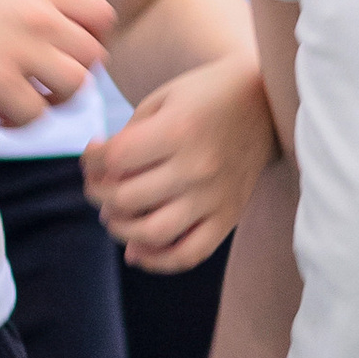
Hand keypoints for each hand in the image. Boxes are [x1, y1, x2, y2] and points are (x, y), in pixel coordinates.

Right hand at [0, 0, 115, 127]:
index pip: (102, 15)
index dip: (92, 39)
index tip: (66, 53)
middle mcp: (38, 14)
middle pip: (94, 56)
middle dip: (75, 76)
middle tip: (45, 85)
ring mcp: (19, 48)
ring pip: (74, 88)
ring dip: (53, 102)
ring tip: (24, 102)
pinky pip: (35, 114)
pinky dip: (20, 121)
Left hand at [85, 56, 274, 271]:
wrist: (268, 100)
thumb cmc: (205, 96)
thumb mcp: (162, 100)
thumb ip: (127, 140)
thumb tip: (103, 193)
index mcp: (178, 130)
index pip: (115, 159)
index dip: (91, 160)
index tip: (93, 153)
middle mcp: (198, 167)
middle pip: (126, 198)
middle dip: (98, 193)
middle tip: (98, 184)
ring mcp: (215, 196)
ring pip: (151, 234)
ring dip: (119, 229)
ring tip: (115, 214)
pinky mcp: (230, 217)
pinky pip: (189, 255)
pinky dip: (157, 261)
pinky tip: (137, 249)